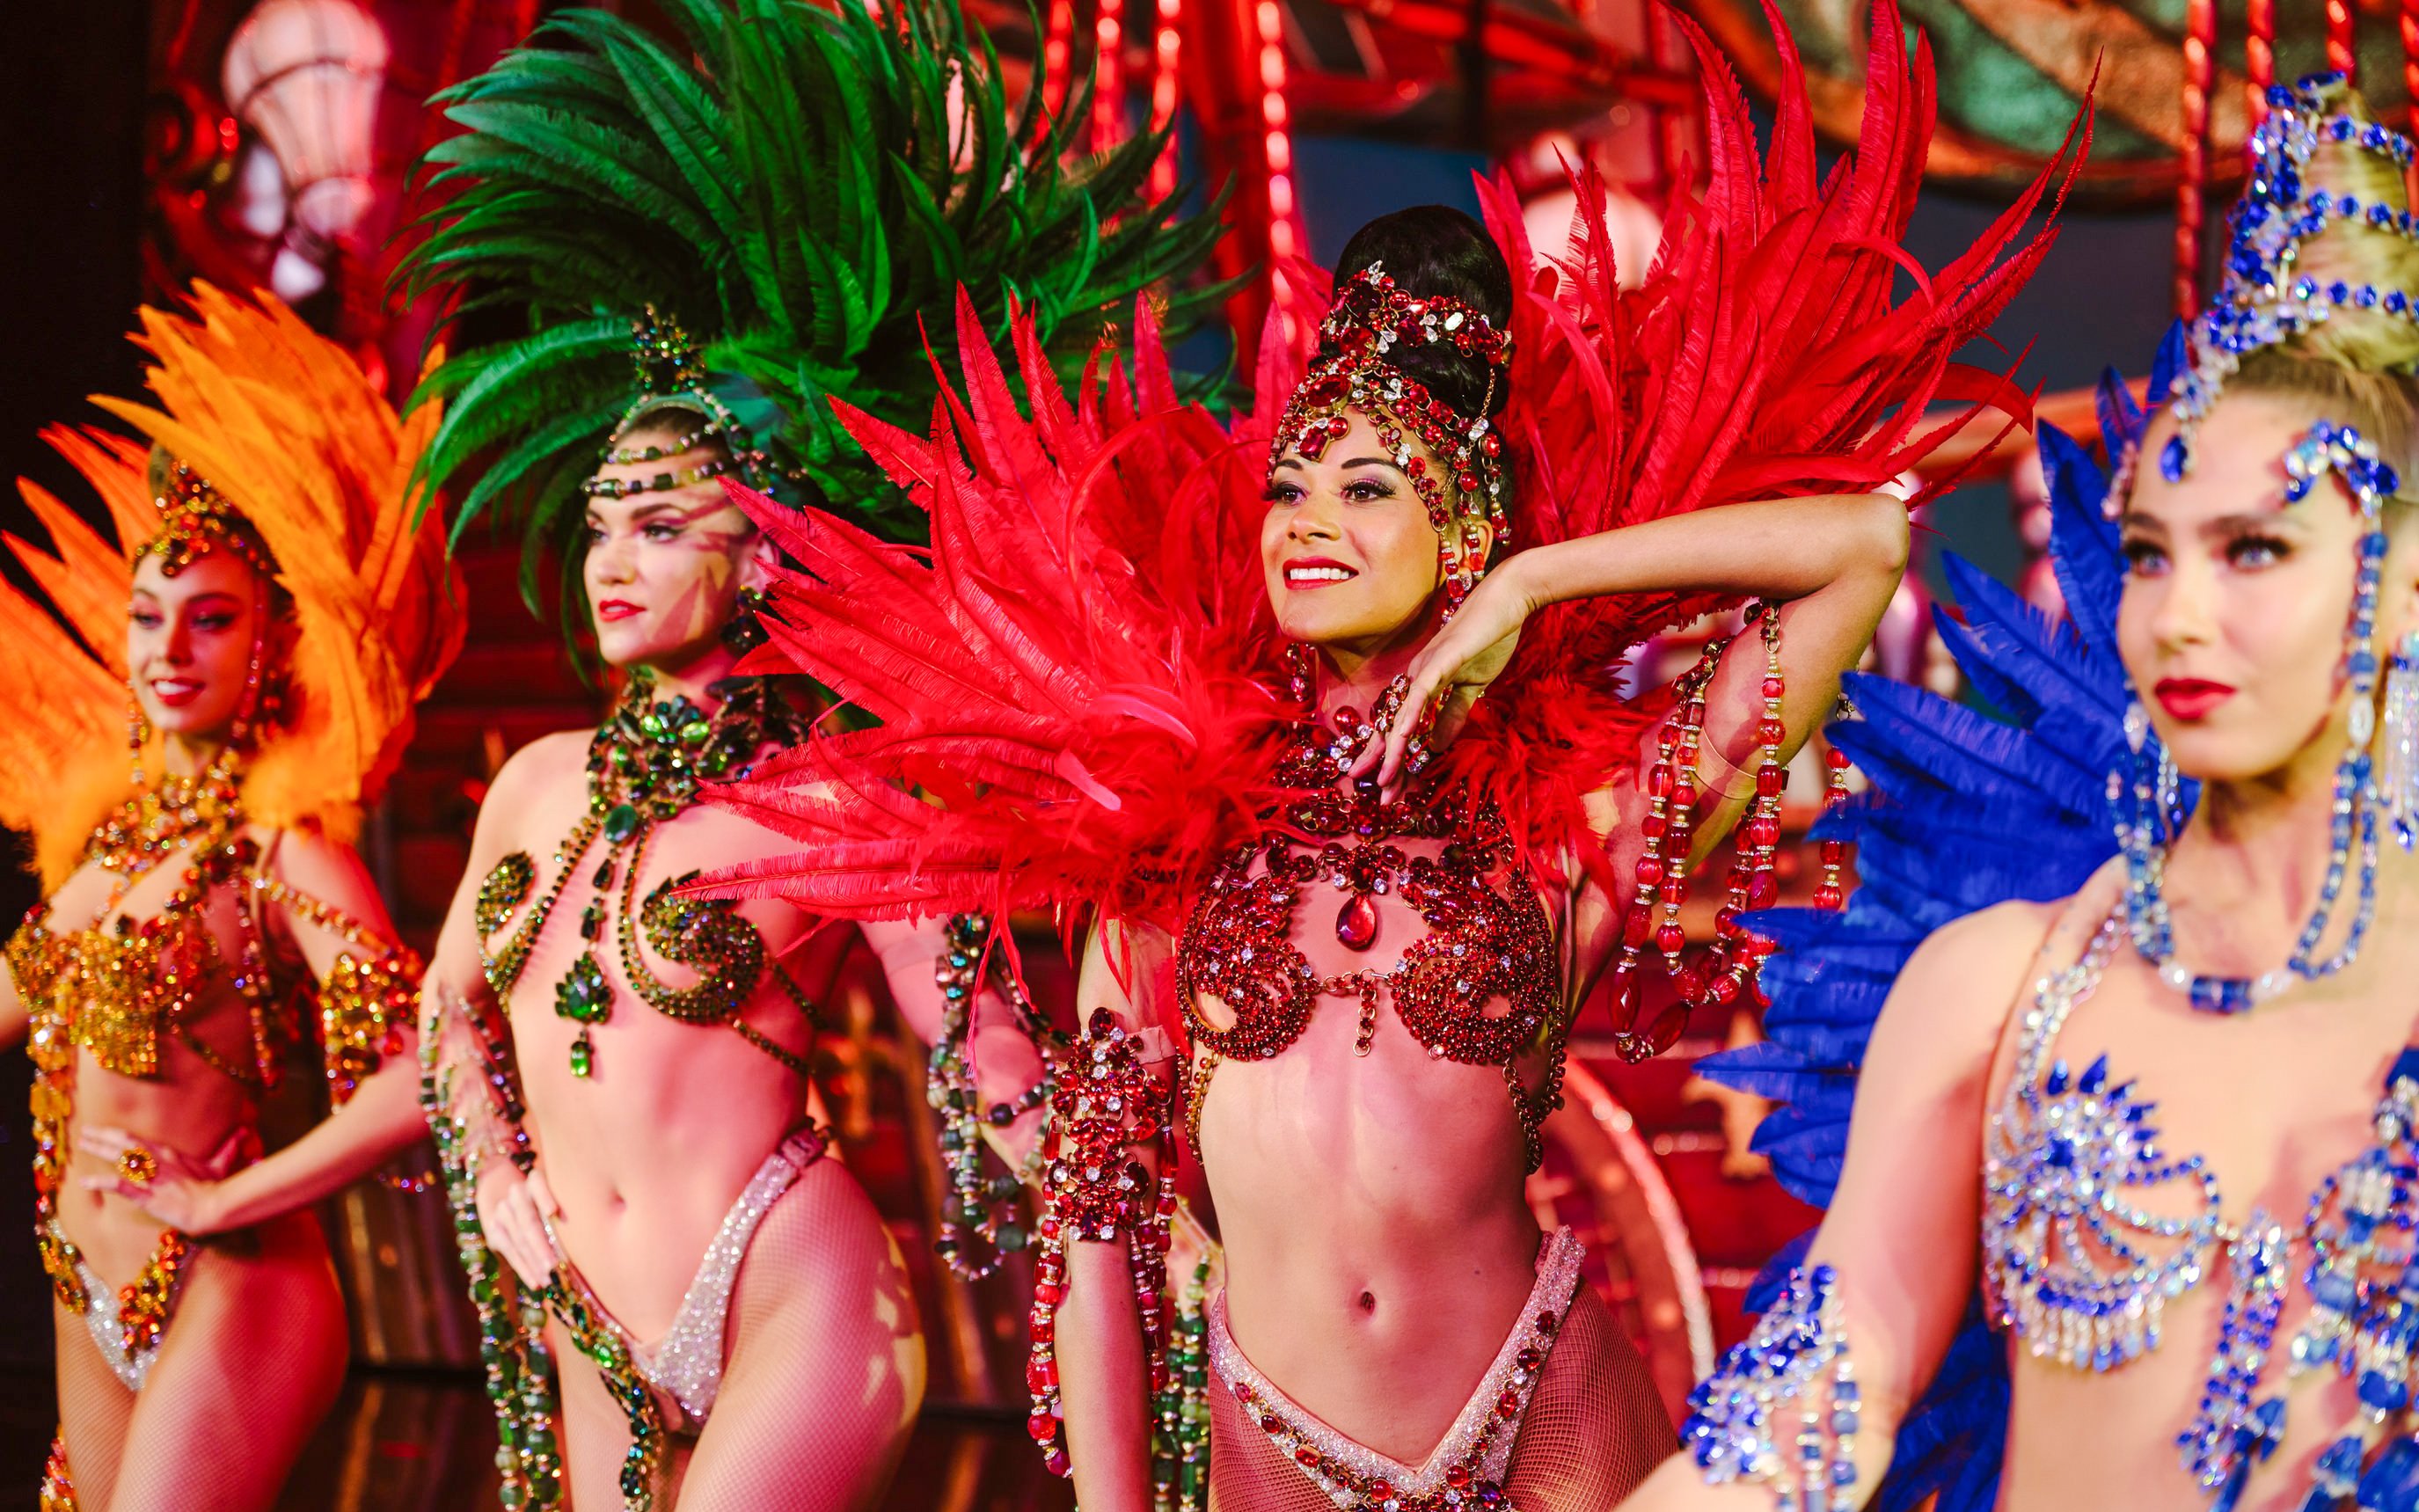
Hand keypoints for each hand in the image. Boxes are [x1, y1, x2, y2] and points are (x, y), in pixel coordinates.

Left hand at [78, 1125, 246, 1235]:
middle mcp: (158, 1161)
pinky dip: (102, 1181)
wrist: (213, 1208)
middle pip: (124, 1144)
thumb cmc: (215, 1188)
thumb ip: (229, 1147)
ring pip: (120, 1158)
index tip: (100, 1129)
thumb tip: (245, 1130)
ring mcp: (152, 1178)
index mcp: (170, 1153)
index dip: (116, 1134)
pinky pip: (120, 1186)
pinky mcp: (148, 1195)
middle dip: (101, 1137)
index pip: (137, 1139)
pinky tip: (86, 1180)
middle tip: (84, 1132)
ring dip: (99, 1150)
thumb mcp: (220, 1165)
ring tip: (82, 1145)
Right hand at [476, 1160, 563, 1289]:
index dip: (544, 1197)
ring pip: (519, 1239)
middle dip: (541, 1246)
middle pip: (528, 1220)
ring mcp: (503, 1211)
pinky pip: (510, 1251)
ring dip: (535, 1262)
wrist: (512, 1195)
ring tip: (550, 1280)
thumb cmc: (553, 1200)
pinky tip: (536, 1282)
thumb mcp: (560, 1196)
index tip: (553, 1212)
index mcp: (535, 1180)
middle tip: (555, 1266)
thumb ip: (570, 1208)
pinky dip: (525, 1269)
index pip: (538, 1183)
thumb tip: (593, 1237)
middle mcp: (517, 1193)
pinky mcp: (495, 1229)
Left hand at [1353, 564, 1532, 795]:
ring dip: (1392, 748)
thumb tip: (1436, 747)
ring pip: (1402, 713)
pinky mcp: (1442, 658)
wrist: (1508, 601)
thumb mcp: (1472, 688)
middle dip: (1383, 763)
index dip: (1394, 758)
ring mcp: (1426, 667)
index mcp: (1422, 685)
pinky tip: (1402, 735)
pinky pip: (1422, 690)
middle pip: (1393, 726)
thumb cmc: (1489, 640)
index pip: (1403, 727)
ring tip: (1383, 778)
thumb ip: (1453, 716)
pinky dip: (1411, 713)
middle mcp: (1415, 677)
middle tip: (1376, 795)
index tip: (1389, 788)